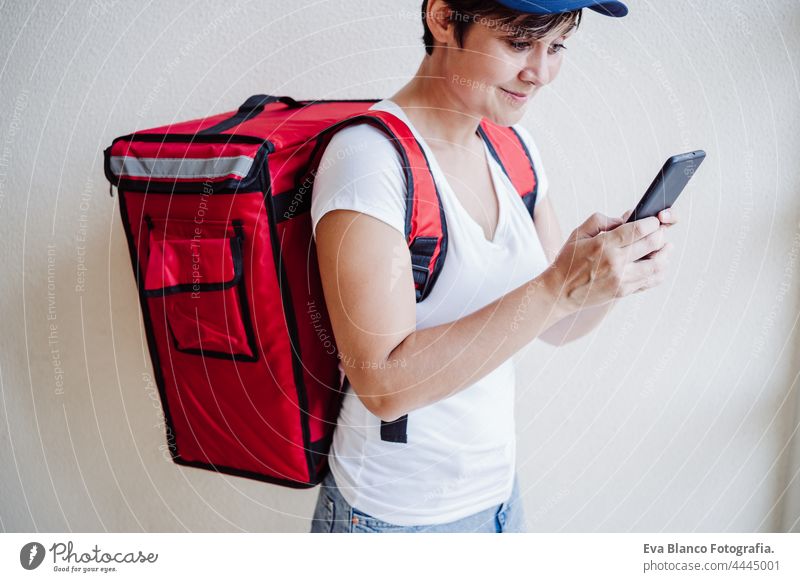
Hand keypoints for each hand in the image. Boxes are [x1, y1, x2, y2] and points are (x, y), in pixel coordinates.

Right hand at [544, 210, 672, 313]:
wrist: (559, 292)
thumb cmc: (568, 261)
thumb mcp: (578, 233)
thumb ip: (602, 220)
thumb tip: (626, 218)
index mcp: (603, 245)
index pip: (639, 229)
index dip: (652, 222)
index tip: (654, 220)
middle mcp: (615, 262)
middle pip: (652, 244)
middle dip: (660, 234)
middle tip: (660, 230)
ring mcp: (621, 279)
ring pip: (657, 264)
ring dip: (665, 253)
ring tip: (666, 246)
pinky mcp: (624, 291)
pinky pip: (651, 281)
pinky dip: (660, 271)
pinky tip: (659, 263)